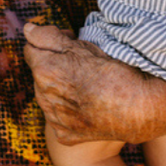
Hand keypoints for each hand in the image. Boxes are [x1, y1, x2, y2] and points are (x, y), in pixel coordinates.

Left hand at [23, 22, 165, 144]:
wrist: (138, 110)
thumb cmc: (114, 72)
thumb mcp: (83, 46)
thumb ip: (49, 36)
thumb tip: (27, 30)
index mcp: (44, 69)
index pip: (31, 47)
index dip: (51, 41)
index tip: (68, 41)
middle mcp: (43, 95)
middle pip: (40, 72)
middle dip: (53, 65)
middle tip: (81, 63)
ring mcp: (53, 118)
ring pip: (47, 96)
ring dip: (59, 88)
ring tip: (87, 85)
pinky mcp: (63, 135)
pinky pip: (59, 118)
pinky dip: (68, 111)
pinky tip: (87, 106)